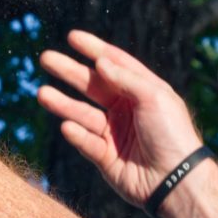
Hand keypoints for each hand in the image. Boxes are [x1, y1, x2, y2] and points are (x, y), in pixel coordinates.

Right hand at [36, 30, 206, 207]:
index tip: (72, 37)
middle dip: (68, 72)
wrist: (175, 179)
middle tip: (46, 59)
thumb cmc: (172, 134)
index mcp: (142, 91)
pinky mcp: (105, 156)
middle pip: (91, 85)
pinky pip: (86, 141)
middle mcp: (126, 109)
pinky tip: (67, 127)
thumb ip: (125, 78)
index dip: (94, 49)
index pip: (114, 64)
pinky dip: (76, 135)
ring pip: (82, 113)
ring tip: (42, 94)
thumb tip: (100, 61)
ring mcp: (114, 132)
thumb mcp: (154, 97)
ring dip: (62, 103)